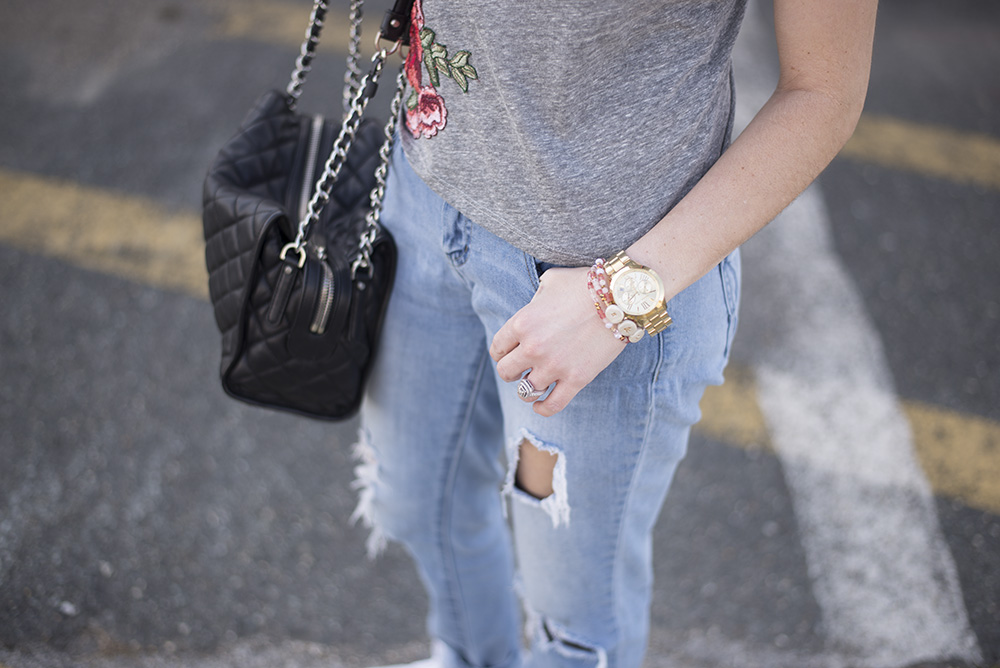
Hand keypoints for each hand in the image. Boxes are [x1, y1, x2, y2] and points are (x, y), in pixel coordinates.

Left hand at [489, 266, 626, 416]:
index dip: (501, 352)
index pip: (497, 347)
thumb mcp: (551, 282)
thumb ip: (536, 299)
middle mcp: (533, 347)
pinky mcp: (576, 379)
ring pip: (526, 391)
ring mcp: (554, 366)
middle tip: (519, 369)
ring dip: (527, 388)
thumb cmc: (585, 285)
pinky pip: (552, 405)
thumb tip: (535, 308)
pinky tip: (540, 405)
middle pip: (506, 372)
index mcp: (522, 322)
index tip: (508, 353)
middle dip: (511, 371)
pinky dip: (543, 408)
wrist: (619, 297)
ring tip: (534, 383)